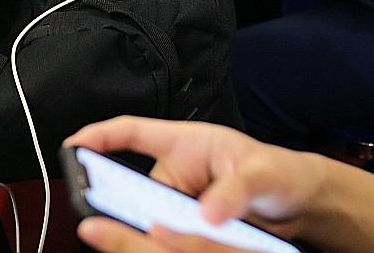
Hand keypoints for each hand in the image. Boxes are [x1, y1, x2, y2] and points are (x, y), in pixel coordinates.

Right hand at [66, 117, 324, 248]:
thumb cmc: (281, 173)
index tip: (73, 145)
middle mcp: (179, 171)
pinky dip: (171, 242)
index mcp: (188, 143)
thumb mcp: (263, 176)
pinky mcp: (188, 228)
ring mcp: (182, 201)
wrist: (301, 205)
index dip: (99, 135)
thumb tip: (207, 212)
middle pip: (137, 187)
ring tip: (197, 232)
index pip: (134, 132)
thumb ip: (235, 190)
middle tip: (154, 222)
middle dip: (134, 204)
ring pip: (151, 218)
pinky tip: (195, 243)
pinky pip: (168, 236)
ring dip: (163, 230)